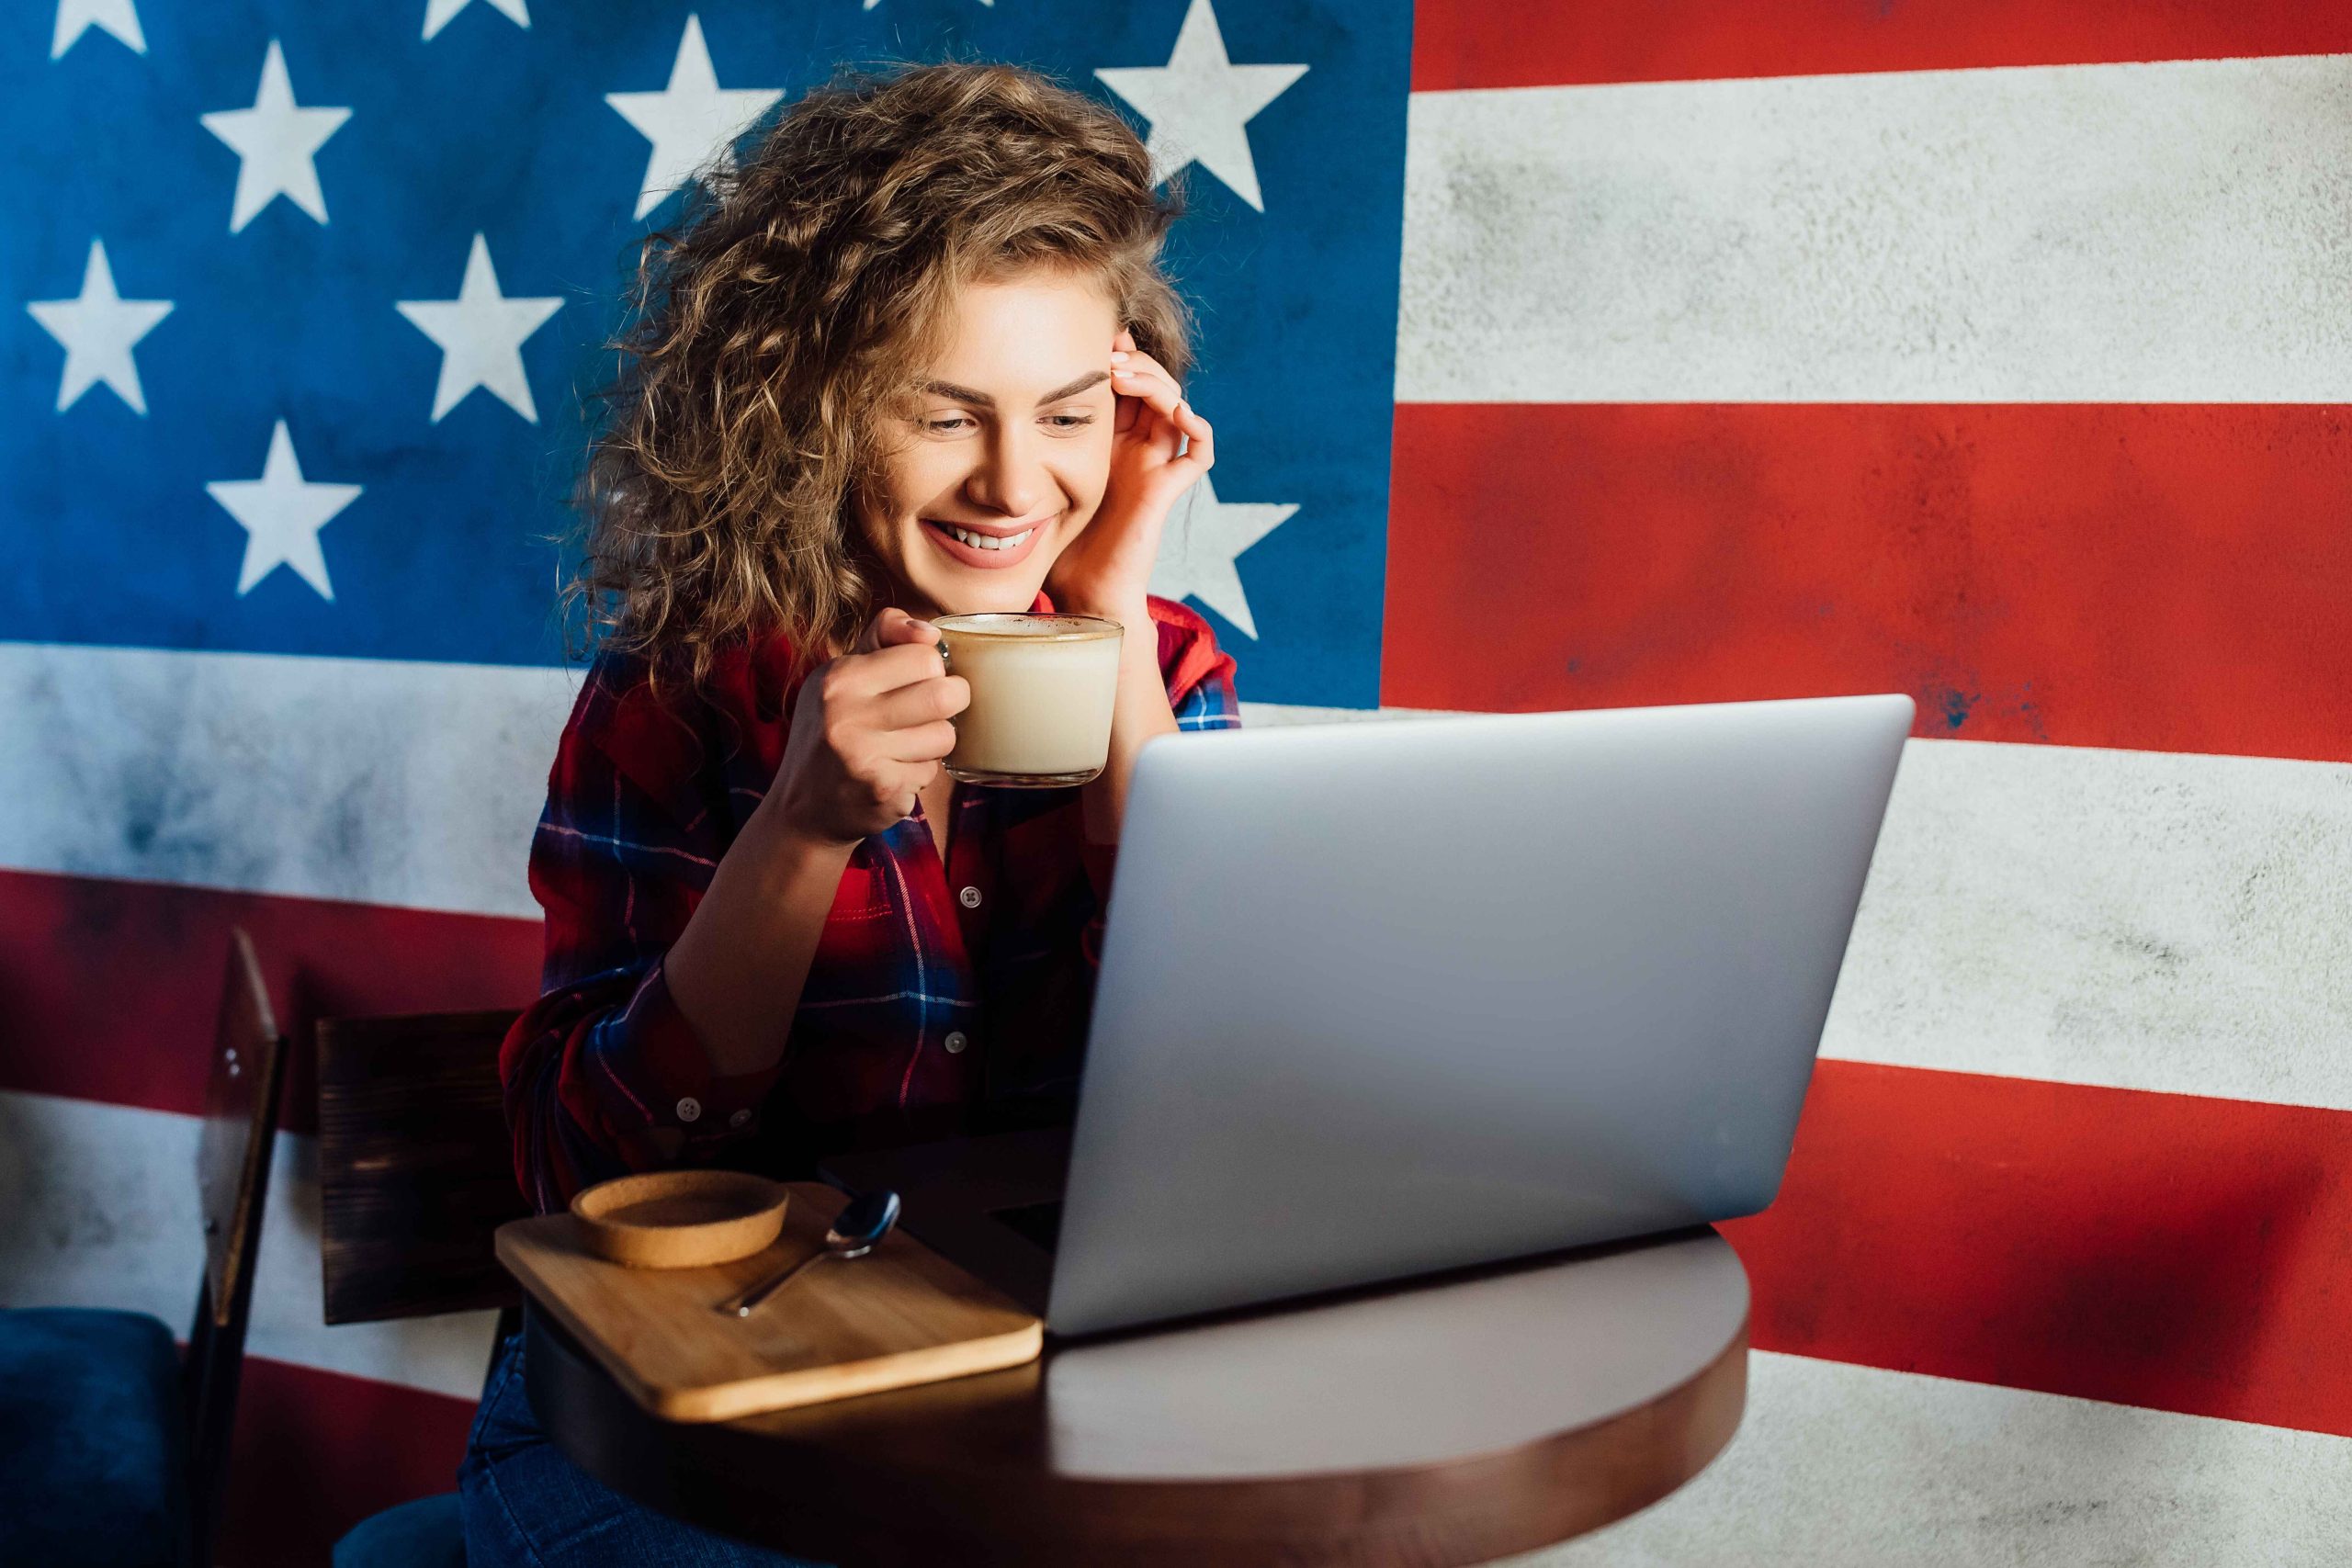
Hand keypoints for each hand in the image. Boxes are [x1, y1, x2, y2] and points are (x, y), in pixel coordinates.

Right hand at [762, 607, 970, 846]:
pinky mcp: (882, 790)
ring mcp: (864, 755)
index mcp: (840, 676)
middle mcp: (846, 713)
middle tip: (927, 713)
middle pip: (945, 693)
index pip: (925, 655)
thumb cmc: (830, 730)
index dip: (930, 669)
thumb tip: (931, 631)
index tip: (913, 683)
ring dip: (933, 743)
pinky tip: (891, 773)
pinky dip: (918, 774)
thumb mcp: (841, 675)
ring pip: (945, 735)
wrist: (801, 809)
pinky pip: (932, 771)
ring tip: (902, 747)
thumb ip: (883, 638)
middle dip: (948, 704)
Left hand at [1045, 327, 1214, 618]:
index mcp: (1106, 443)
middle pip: (1152, 384)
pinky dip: (1197, 424)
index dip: (1114, 355)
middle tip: (1106, 354)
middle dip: (1134, 361)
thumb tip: (990, 396)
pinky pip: (1199, 450)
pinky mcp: (1167, 490)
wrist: (1081, 594)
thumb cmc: (1053, 545)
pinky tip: (1174, 409)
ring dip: (1156, 381)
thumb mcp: (1034, 481)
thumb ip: (1024, 444)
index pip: (1122, 384)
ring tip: (1123, 373)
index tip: (1090, 336)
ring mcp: (1154, 467)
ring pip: (1175, 405)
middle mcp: (1135, 450)